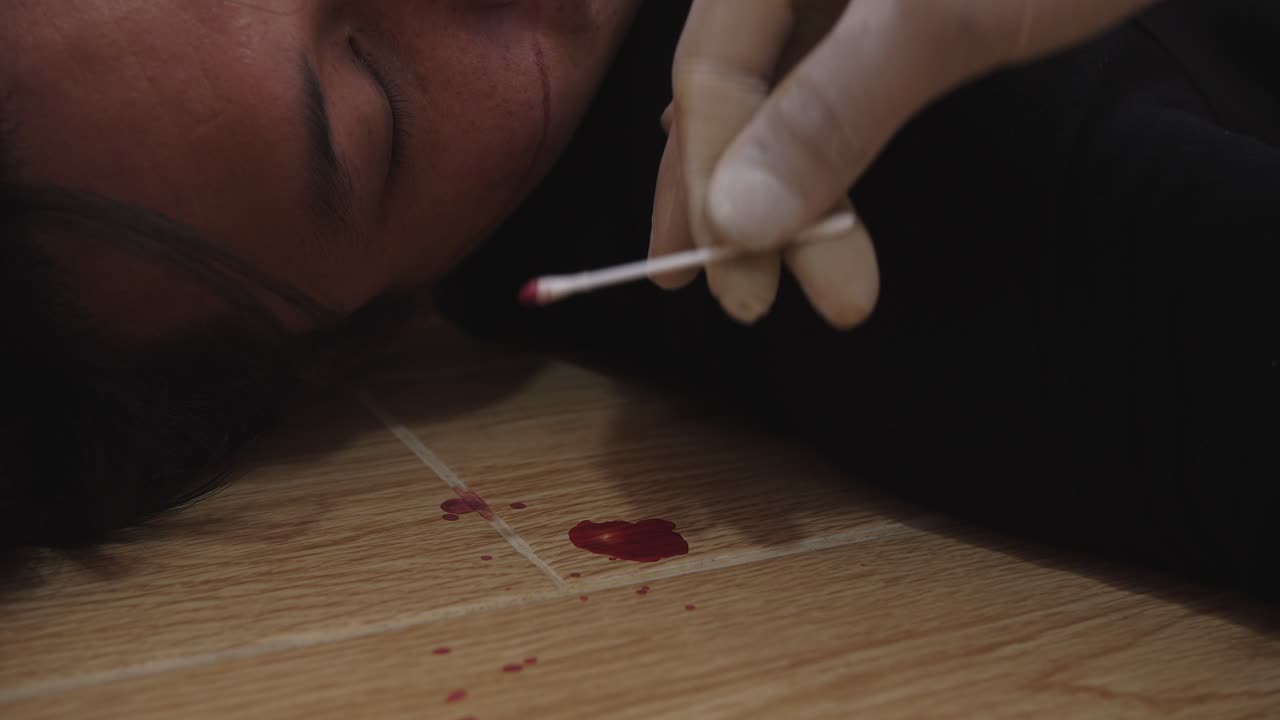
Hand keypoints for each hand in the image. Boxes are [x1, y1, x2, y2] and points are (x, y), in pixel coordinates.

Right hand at [650, 0, 1154, 327]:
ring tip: (745, 259)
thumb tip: (738, 223)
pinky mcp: (876, 1)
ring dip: (762, 178)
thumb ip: (835, 110)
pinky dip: (804, 141)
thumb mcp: (946, 20)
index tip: (747, 289)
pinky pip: (814, 75)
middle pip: (728, 84)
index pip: (713, 75)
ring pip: (770, 86)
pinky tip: (786, 180)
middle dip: (725, 196)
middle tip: (737, 297)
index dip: (717, 187)